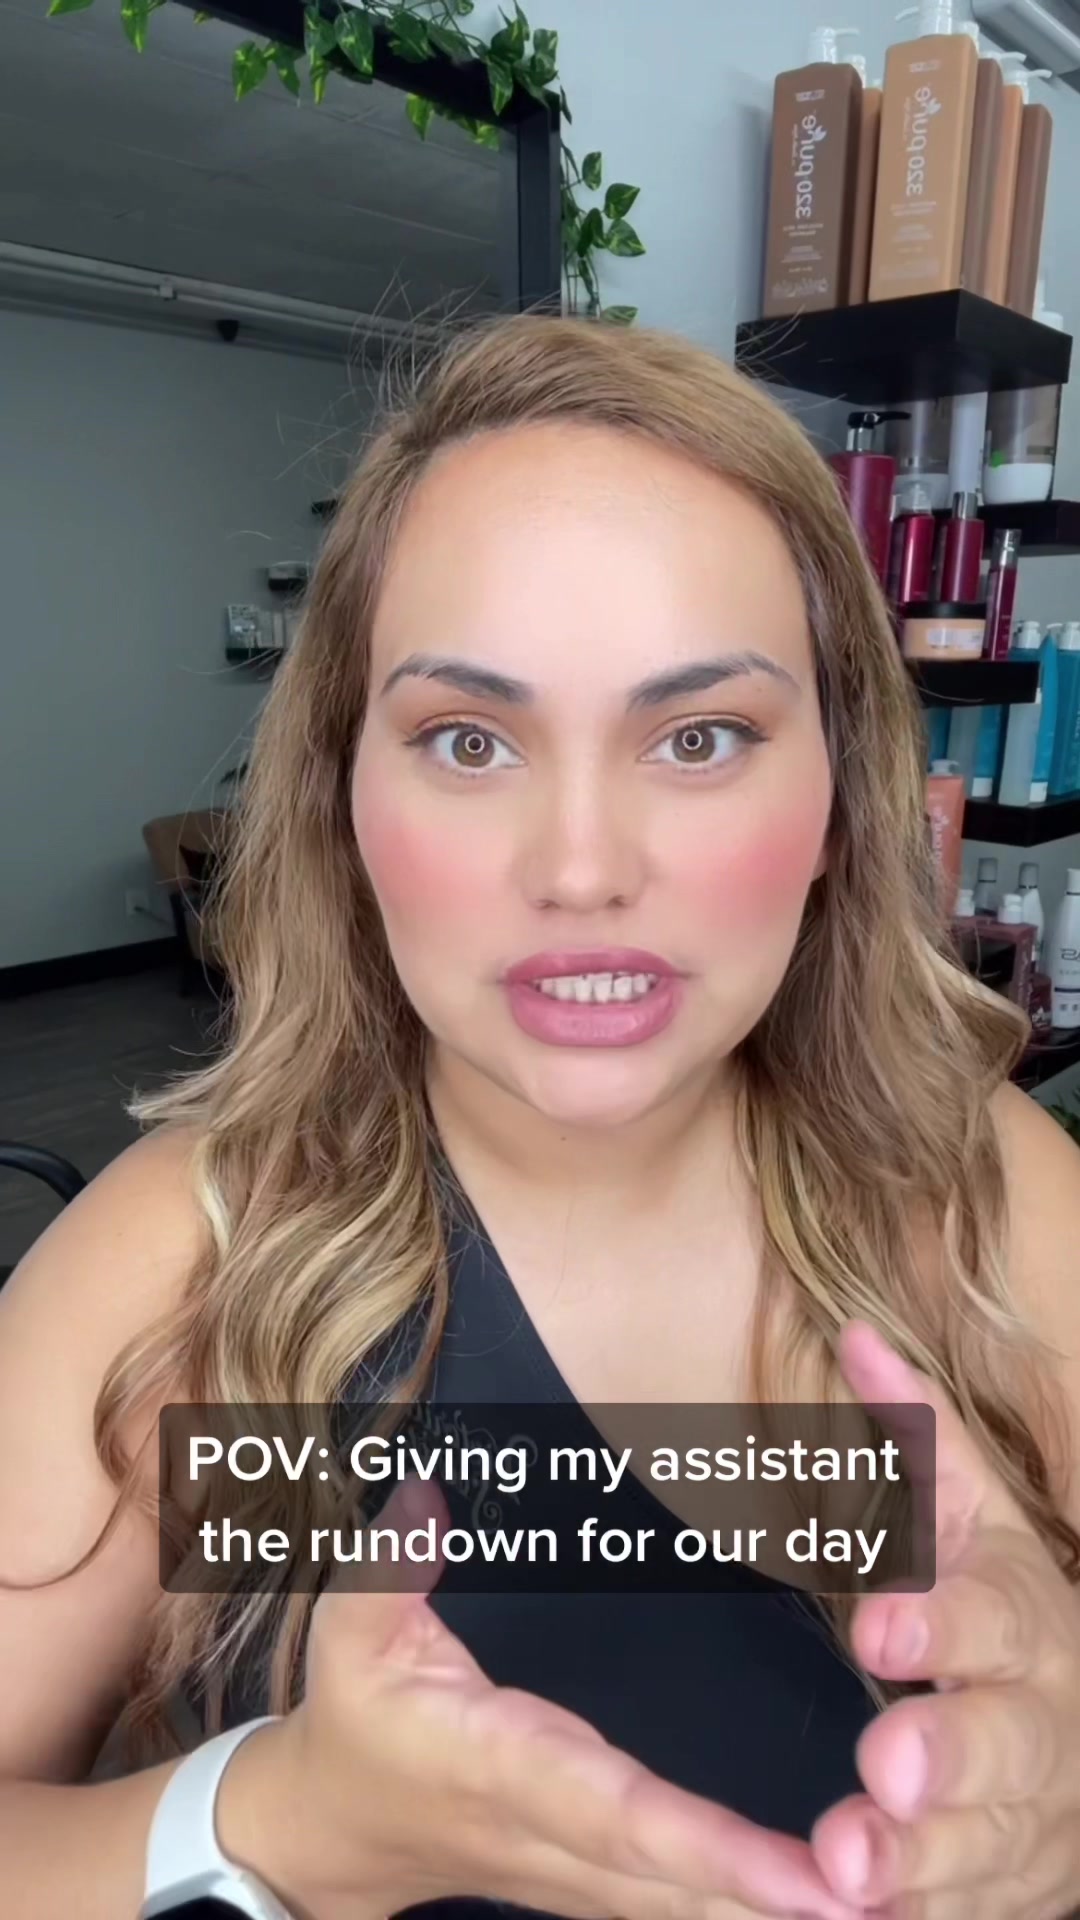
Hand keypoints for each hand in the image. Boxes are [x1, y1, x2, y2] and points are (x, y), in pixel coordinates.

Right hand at [221, 1473, 863, 1919]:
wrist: (333, 1831)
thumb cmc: (353, 1717)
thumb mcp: (349, 1633)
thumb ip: (390, 1567)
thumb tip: (427, 1498)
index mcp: (508, 1769)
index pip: (625, 1814)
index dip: (715, 1849)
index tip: (809, 1874)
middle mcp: (559, 1837)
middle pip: (688, 1888)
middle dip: (788, 1899)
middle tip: (899, 1885)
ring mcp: (582, 1875)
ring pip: (695, 1913)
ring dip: (786, 1912)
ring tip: (898, 1890)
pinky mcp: (600, 1882)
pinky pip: (687, 1908)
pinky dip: (755, 1908)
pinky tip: (836, 1898)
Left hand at [812, 1321, 1079, 1917]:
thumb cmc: (1006, 1616)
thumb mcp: (976, 1522)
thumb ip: (919, 1439)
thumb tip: (854, 1334)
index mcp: (1027, 1621)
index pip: (993, 1616)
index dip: (942, 1624)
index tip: (877, 1627)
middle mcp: (1041, 1724)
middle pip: (1008, 1745)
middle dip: (951, 1756)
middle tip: (885, 1767)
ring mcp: (1035, 1822)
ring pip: (989, 1848)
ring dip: (925, 1862)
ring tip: (851, 1861)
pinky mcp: (1015, 1894)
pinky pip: (973, 1916)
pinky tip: (858, 1918)